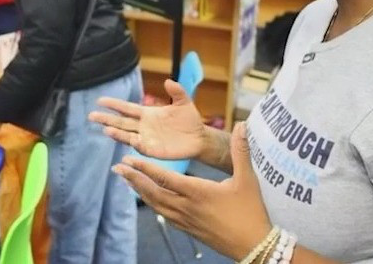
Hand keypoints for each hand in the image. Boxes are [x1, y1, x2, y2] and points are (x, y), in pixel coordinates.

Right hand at [89, 79, 205, 160]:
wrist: (199, 138)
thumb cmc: (190, 120)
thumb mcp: (184, 102)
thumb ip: (177, 92)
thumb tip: (168, 81)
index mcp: (147, 113)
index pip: (126, 108)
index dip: (114, 104)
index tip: (100, 100)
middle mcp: (143, 126)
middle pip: (121, 122)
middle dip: (107, 119)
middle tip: (91, 116)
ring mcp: (147, 138)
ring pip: (127, 135)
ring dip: (117, 133)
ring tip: (106, 130)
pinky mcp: (153, 150)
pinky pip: (141, 147)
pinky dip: (135, 144)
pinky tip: (131, 140)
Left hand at [113, 122, 270, 259]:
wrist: (254, 246)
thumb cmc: (251, 212)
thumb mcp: (247, 179)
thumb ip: (241, 151)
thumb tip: (243, 126)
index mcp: (198, 193)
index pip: (164, 178)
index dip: (144, 168)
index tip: (128, 159)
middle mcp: (187, 207)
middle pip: (153, 192)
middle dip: (134, 179)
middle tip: (117, 168)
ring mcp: (186, 221)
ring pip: (156, 205)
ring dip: (140, 191)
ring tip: (128, 181)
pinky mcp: (189, 229)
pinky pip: (164, 215)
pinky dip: (153, 204)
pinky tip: (150, 200)